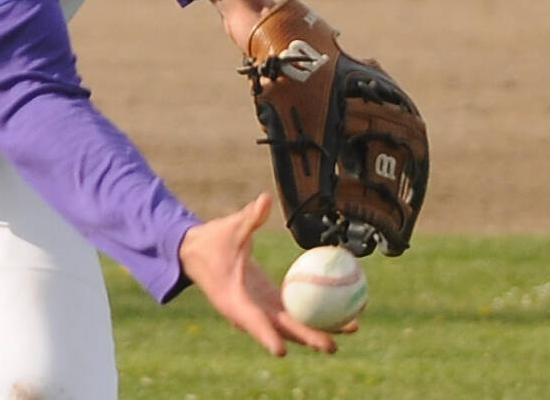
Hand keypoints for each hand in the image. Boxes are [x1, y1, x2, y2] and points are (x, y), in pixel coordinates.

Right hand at [177, 192, 343, 355]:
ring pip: (291, 325)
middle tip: (333, 344)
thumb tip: (265, 200)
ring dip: (319, 329)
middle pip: (281, 329)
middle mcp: (248, 312)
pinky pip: (293, 311)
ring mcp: (259, 309)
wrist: (196, 254)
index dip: (266, 336)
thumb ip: (249, 217)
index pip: (252, 320)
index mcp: (233, 300)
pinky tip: (339, 308)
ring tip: (352, 327)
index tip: (281, 350)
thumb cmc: (212, 243)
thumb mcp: (229, 229)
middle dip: (307, 338)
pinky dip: (314, 313)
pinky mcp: (267, 303)